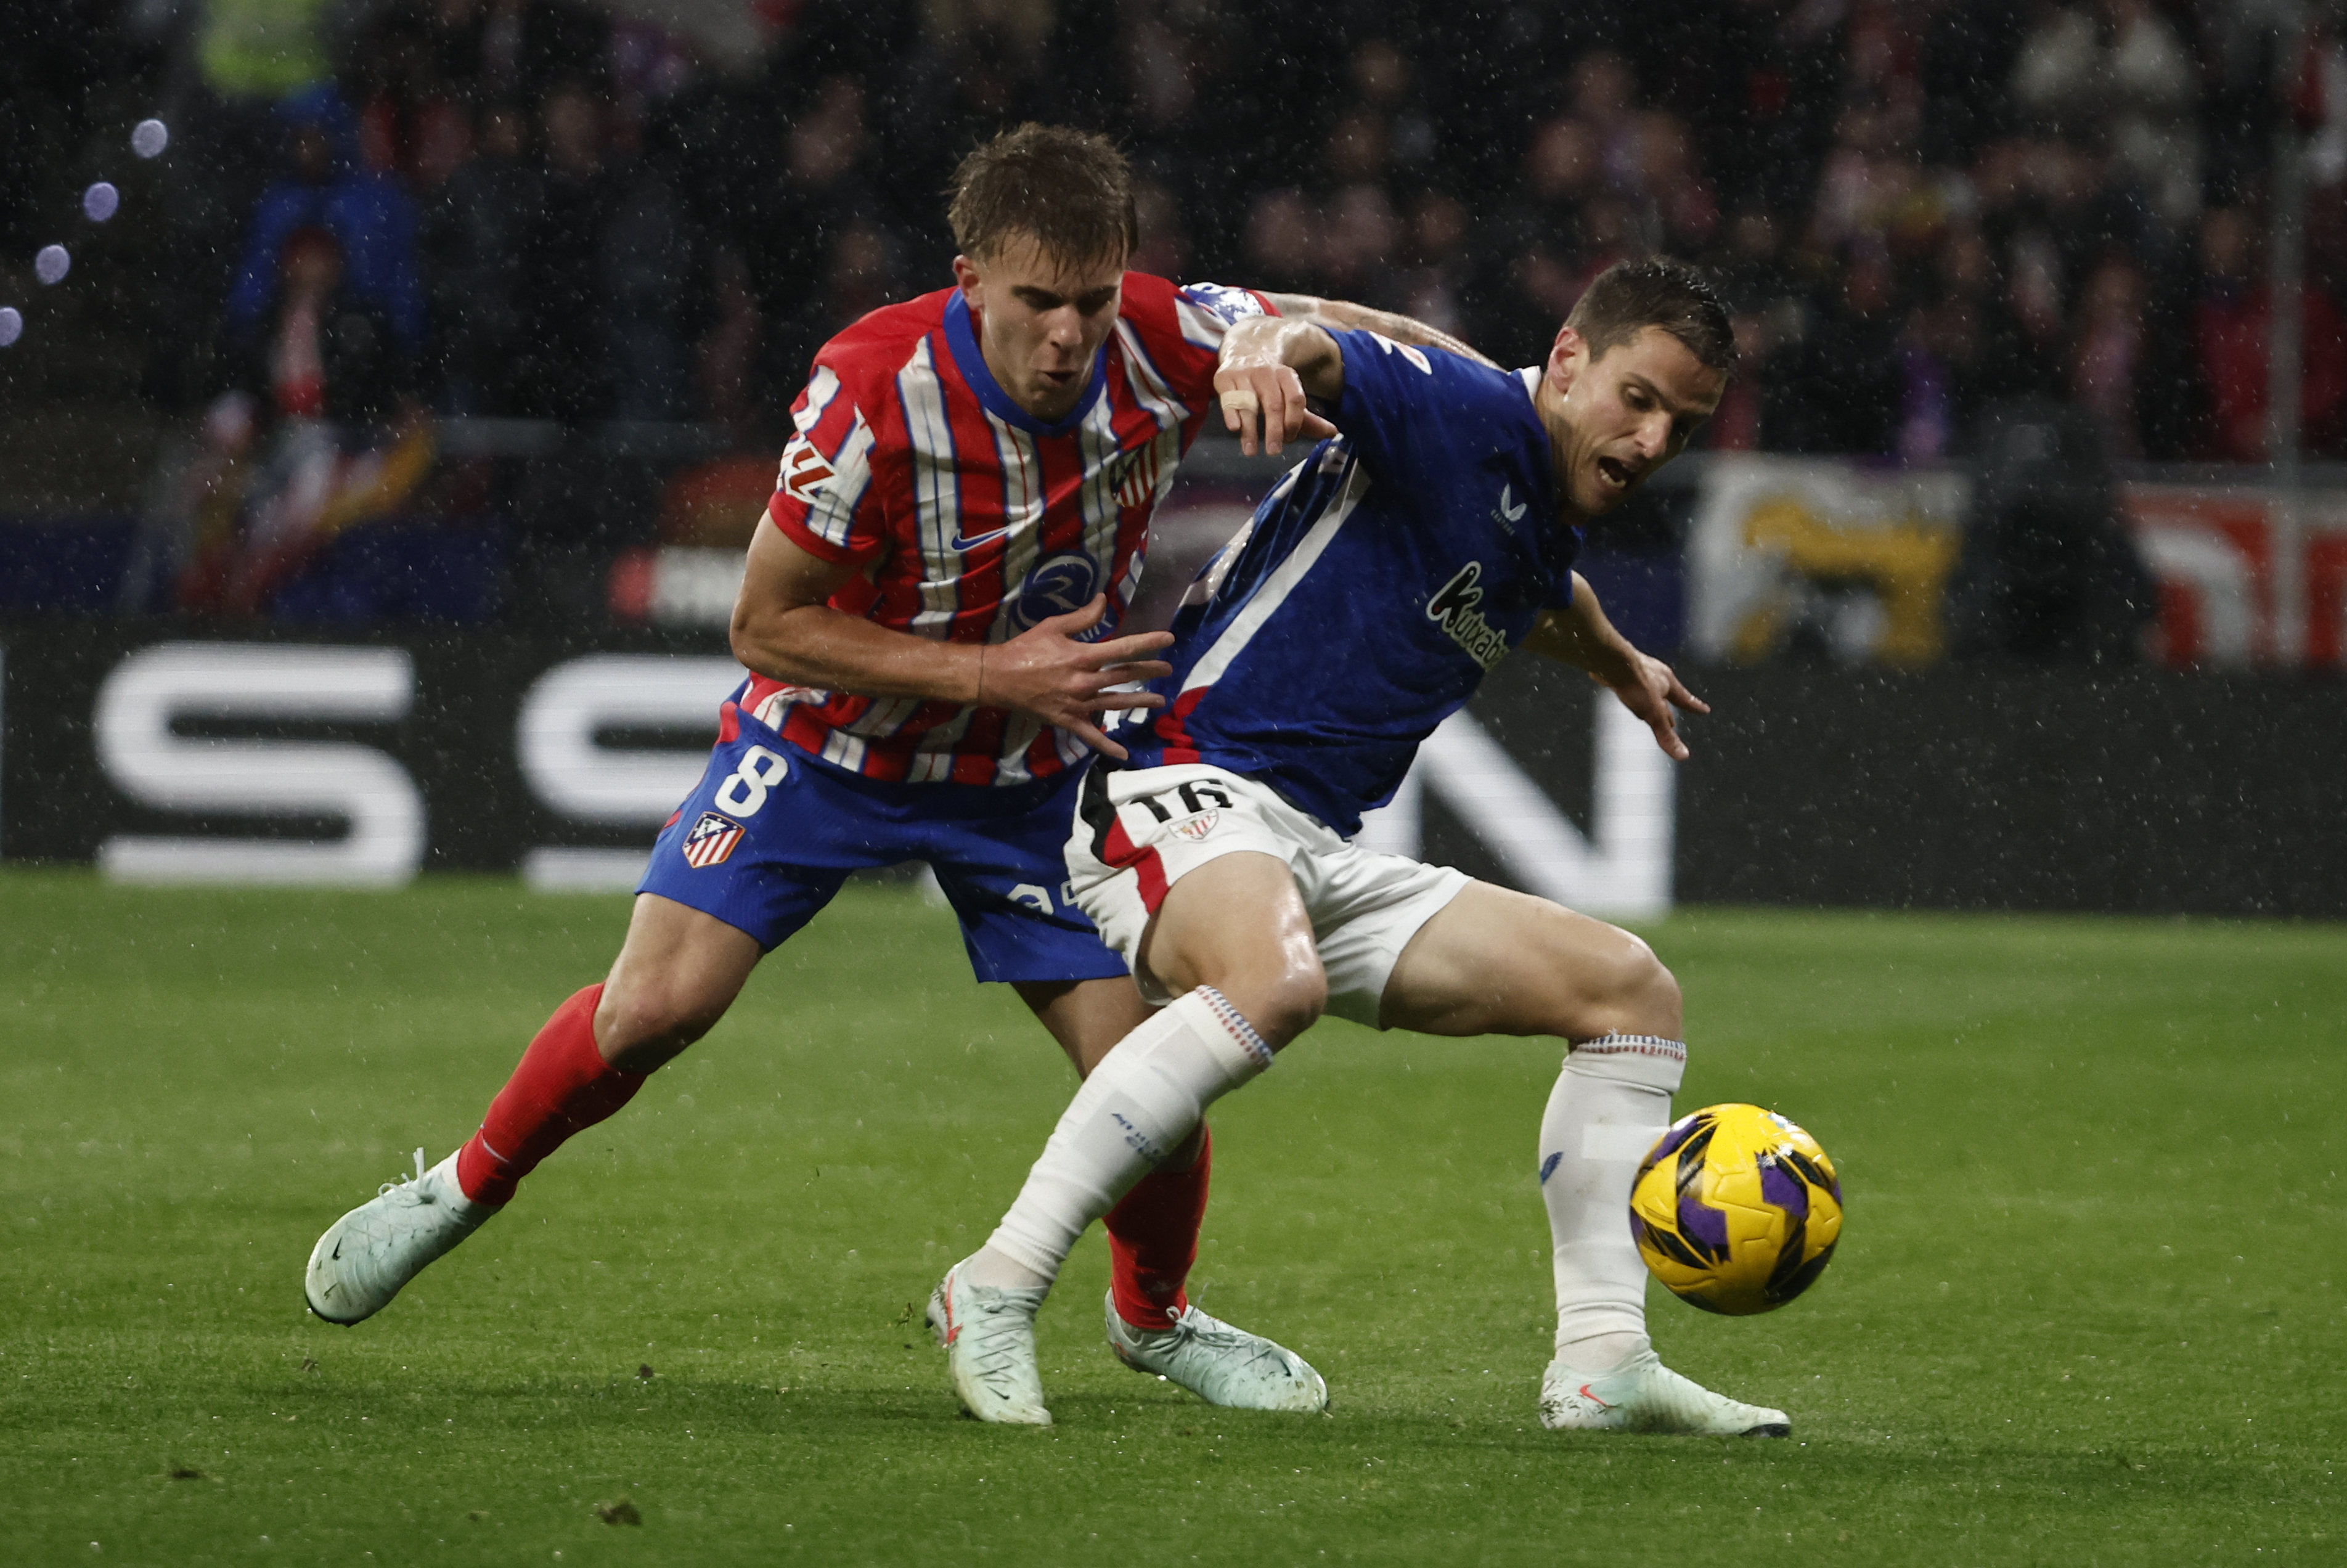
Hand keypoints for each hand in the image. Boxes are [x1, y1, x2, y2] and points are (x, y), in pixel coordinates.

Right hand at [977, 595, 1174, 759]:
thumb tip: (1104, 601)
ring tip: (1160, 700)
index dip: (1148, 644)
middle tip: (1168, 669)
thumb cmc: (1025, 649)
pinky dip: (1108, 746)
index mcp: (1082, 656)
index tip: (1168, 640)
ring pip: (1115, 704)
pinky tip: (1125, 753)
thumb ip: (1083, 617)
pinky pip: (1091, 736)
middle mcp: (1084, 682)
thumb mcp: (1053, 626)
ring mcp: (1078, 704)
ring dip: (1139, 702)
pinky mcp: (1068, 721)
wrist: (998, 678)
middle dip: (1149, 672)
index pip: (1123, 649)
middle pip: (1124, 676)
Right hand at [1216, 360, 1337, 456]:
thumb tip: (1333, 433)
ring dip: (1251, 430)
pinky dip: (1231, 414)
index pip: (1295, 399)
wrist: (1246, 351)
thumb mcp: (1289, 395)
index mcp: (1287, 376)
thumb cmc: (1270, 383)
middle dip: (1274, 430)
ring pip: (1249, 404)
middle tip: (1274, 452)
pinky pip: (1228, 399)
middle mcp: (1266, 373)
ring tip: (1251, 451)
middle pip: (1273, 404)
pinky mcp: (1225, 378)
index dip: (1294, 421)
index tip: (1289, 439)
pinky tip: (1235, 429)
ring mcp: (1244, 375)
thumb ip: (1307, 418)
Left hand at [1594, 649, 1709, 761]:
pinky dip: (1630, 691)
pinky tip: (1622, 692)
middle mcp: (1656, 676)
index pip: (1685, 699)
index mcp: (1668, 683)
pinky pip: (1629, 683)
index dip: (1695, 707)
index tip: (1705, 710)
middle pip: (1666, 697)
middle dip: (1669, 710)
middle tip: (1672, 721)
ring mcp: (1638, 671)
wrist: (1611, 660)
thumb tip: (1683, 755)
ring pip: (1647, 689)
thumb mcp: (1653, 714)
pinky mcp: (1620, 670)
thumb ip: (1666, 735)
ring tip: (1646, 709)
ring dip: (1650, 700)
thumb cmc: (1636, 683)